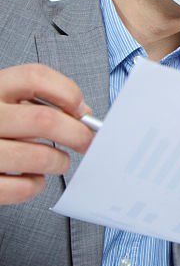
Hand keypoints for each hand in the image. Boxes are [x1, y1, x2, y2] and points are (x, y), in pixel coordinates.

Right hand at [0, 64, 94, 204]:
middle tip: (86, 142)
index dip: (66, 91)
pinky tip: (32, 178)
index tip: (80, 108)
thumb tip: (82, 114)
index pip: (34, 77)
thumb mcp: (6, 103)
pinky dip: (36, 185)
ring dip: (59, 162)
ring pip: (40, 157)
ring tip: (58, 162)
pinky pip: (23, 188)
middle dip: (77, 134)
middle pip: (44, 120)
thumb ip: (39, 101)